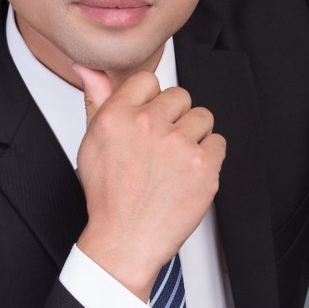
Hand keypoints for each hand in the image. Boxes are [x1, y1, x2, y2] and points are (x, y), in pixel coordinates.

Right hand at [73, 64, 225, 300]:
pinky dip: (208, 158)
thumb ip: (96, 100)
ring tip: (176, 161)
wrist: (125, 240)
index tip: (149, 122)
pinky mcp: (203, 167)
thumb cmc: (109, 196)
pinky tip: (188, 173)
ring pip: (203, 117)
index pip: (149, 80)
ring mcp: (178, 146)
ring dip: (194, 136)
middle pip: (180, 96)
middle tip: (161, 148)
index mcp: (118, 116)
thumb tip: (89, 66)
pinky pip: (219, 142)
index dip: (151, 102)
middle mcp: (148, 126)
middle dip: (174, 119)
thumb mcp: (92, 143)